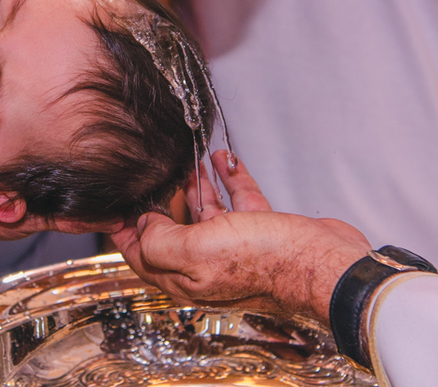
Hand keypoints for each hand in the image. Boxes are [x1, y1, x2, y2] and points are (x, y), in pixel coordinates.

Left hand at [113, 152, 370, 326]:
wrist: (322, 264)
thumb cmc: (266, 263)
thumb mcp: (197, 251)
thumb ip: (161, 241)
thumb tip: (143, 226)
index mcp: (186, 276)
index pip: (144, 256)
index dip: (125, 231)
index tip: (114, 207)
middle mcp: (208, 264)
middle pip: (173, 232)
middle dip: (160, 204)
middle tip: (150, 178)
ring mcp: (236, 246)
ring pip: (206, 213)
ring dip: (195, 186)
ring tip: (184, 162)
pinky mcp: (262, 229)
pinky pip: (238, 200)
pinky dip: (229, 178)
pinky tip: (223, 160)